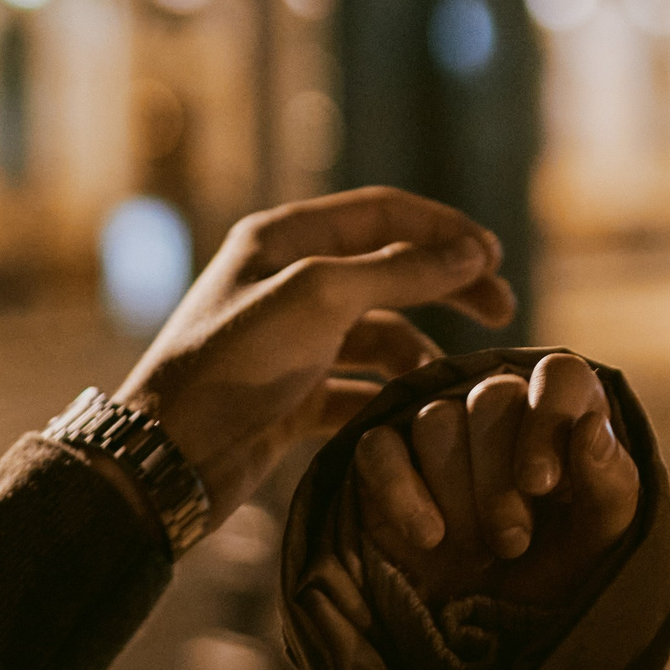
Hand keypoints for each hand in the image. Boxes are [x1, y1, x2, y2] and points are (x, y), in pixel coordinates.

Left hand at [114, 188, 514, 529]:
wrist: (168, 458)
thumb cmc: (236, 362)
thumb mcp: (322, 298)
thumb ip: (402, 271)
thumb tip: (473, 252)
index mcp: (285, 237)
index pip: (384, 212)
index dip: (445, 229)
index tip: (495, 259)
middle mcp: (289, 280)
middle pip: (390, 268)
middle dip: (448, 287)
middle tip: (502, 312)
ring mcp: (292, 341)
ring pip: (381, 332)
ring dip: (421, 350)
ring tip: (455, 379)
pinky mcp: (293, 396)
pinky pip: (361, 386)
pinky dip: (392, 394)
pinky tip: (419, 412)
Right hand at [353, 353, 639, 608]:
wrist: (494, 622)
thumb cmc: (560, 566)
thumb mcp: (601, 537)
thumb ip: (610, 481)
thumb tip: (590, 426)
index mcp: (565, 410)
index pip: (559, 375)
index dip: (548, 422)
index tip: (541, 486)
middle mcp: (502, 405)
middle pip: (492, 398)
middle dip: (500, 481)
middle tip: (512, 542)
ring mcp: (439, 426)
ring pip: (436, 420)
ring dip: (458, 495)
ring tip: (478, 552)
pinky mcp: (386, 457)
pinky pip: (379, 447)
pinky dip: (401, 491)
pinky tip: (429, 537)